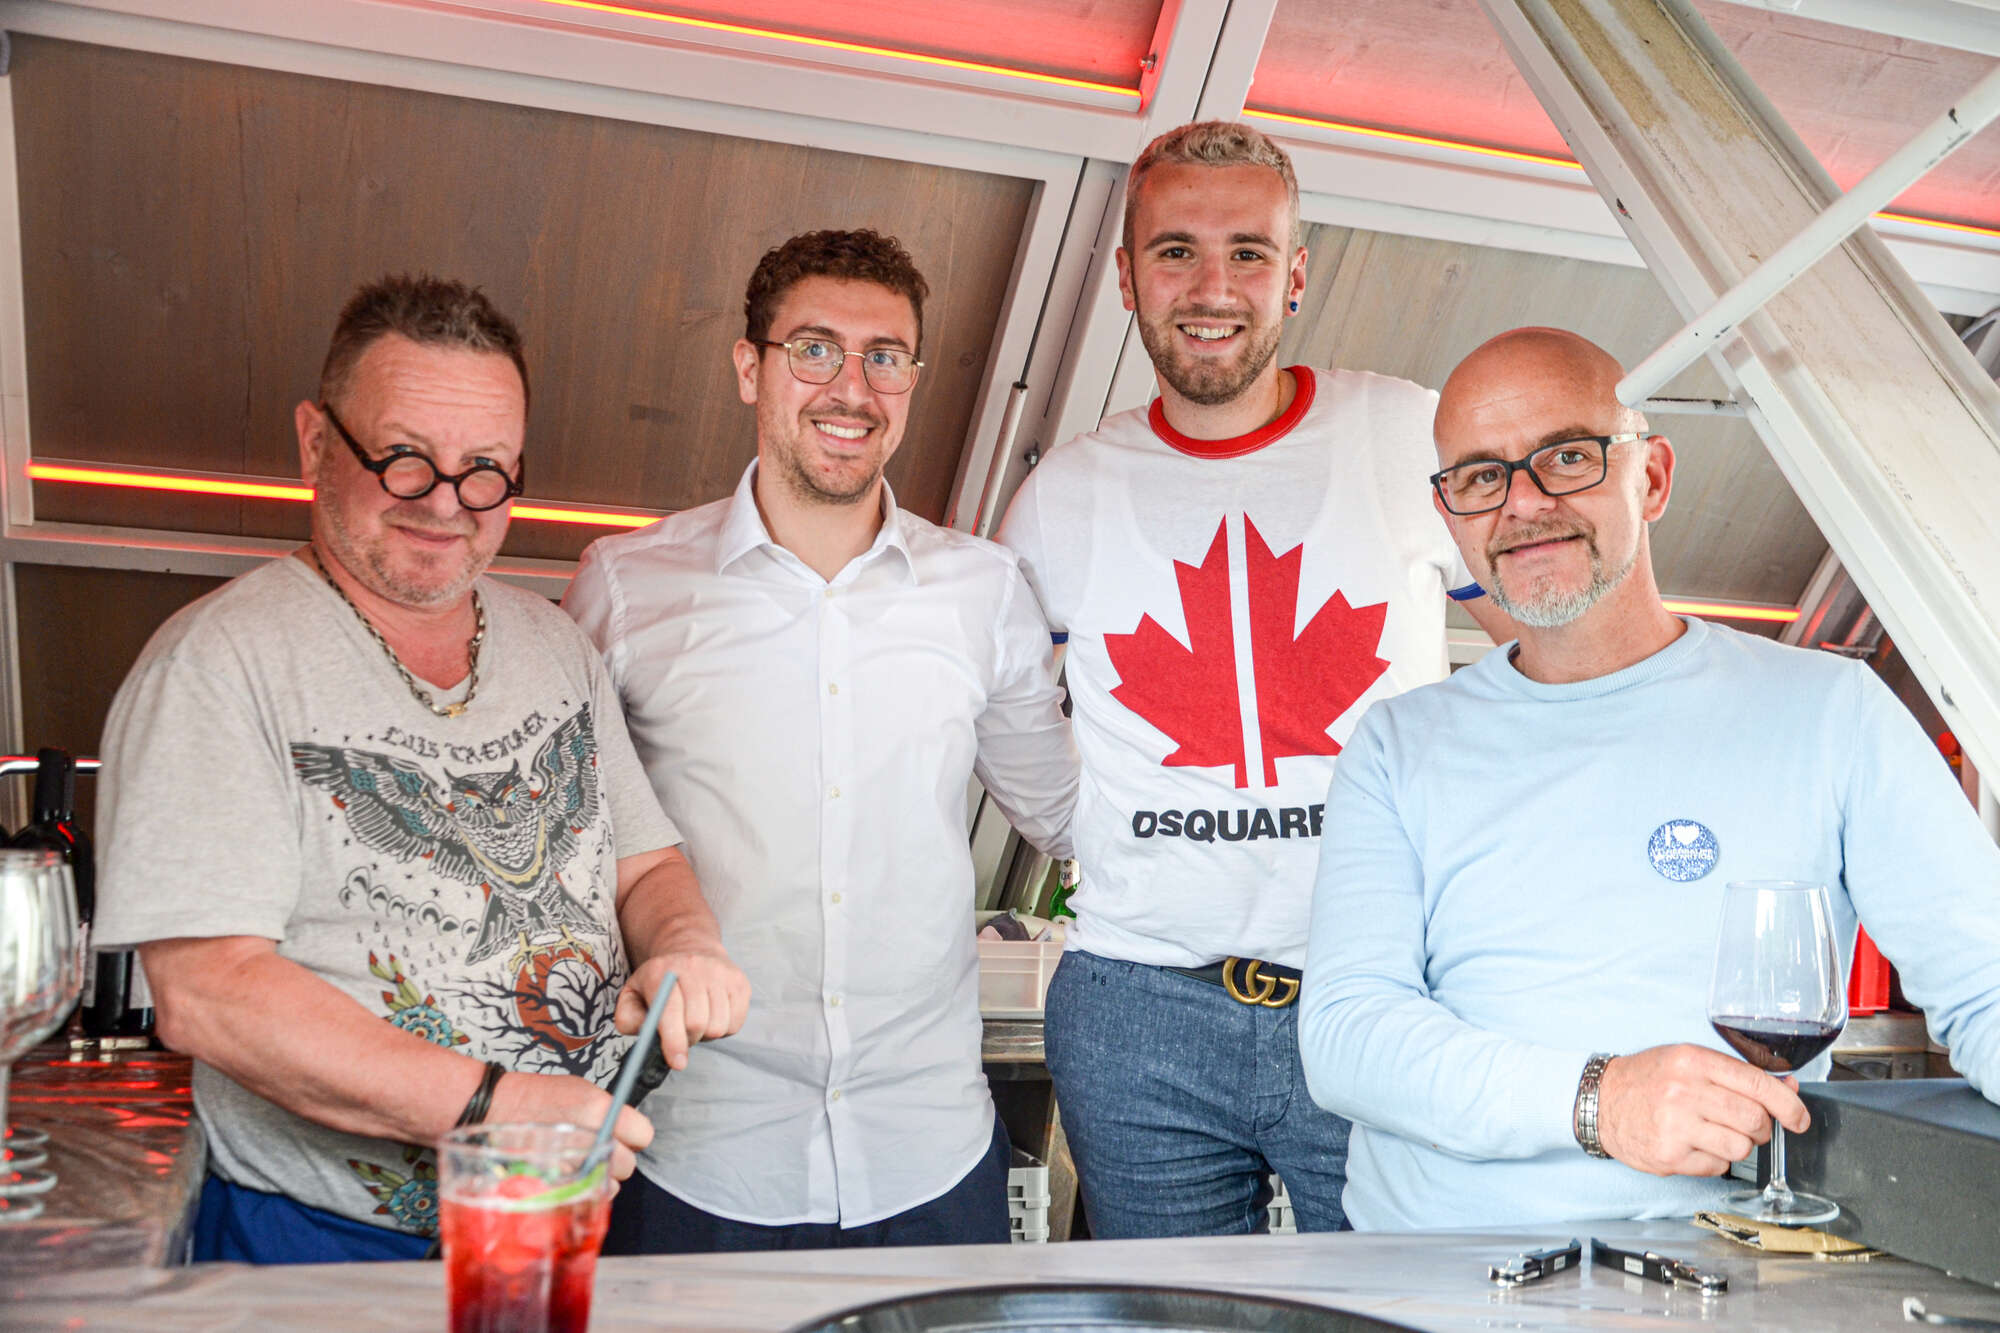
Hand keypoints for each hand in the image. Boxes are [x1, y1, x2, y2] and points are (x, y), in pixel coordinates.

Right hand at [486, 1070, 653, 1182]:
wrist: (493, 1108)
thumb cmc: (534, 1096)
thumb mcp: (580, 1090)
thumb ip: (608, 1112)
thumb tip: (625, 1127)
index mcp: (601, 1111)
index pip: (644, 1135)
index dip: (634, 1135)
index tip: (624, 1134)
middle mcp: (593, 1140)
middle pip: (629, 1164)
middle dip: (616, 1159)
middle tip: (597, 1149)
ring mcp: (575, 1167)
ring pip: (610, 1186)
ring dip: (600, 1178)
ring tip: (580, 1163)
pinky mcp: (558, 1186)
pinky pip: (586, 1196)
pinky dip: (582, 1191)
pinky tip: (569, 1176)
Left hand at [615, 948, 750, 1070]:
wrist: (691, 950)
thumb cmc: (659, 983)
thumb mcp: (632, 995)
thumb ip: (629, 1019)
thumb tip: (647, 1037)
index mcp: (661, 971)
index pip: (670, 1011)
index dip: (673, 1041)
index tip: (677, 1063)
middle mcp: (693, 966)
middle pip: (696, 1023)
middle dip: (687, 1039)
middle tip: (681, 1035)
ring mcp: (720, 972)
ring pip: (718, 1025)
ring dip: (705, 1034)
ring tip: (696, 1022)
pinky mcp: (740, 982)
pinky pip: (735, 1023)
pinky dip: (723, 1029)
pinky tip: (712, 1016)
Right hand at [1596, 1044, 1808, 1176]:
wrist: (1600, 1100)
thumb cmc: (1648, 1079)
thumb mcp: (1688, 1062)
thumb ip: (1737, 1074)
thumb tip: (1788, 1089)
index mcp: (1694, 1061)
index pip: (1759, 1085)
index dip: (1789, 1105)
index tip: (1800, 1119)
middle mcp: (1685, 1091)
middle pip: (1755, 1119)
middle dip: (1762, 1128)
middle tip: (1749, 1126)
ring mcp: (1676, 1125)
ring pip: (1741, 1147)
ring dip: (1738, 1145)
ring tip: (1716, 1134)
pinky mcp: (1670, 1154)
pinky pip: (1718, 1165)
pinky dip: (1715, 1159)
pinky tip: (1695, 1145)